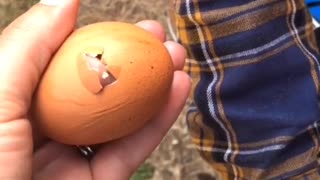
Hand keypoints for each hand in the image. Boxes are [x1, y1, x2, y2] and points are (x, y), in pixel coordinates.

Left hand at [0, 0, 190, 178]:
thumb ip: (28, 45)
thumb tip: (63, 0)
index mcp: (12, 106)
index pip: (58, 64)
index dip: (92, 38)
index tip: (119, 21)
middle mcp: (42, 131)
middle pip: (95, 90)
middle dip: (132, 61)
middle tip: (157, 37)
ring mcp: (70, 161)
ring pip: (119, 120)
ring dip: (154, 88)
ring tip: (178, 60)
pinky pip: (131, 151)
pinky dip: (158, 121)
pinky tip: (177, 92)